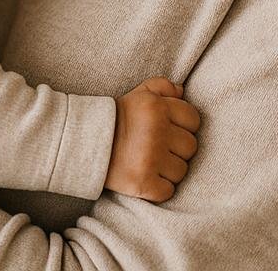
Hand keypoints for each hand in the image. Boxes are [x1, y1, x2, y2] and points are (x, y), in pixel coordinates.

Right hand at [104, 76, 200, 201]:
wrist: (84, 144)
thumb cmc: (116, 119)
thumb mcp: (137, 94)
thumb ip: (161, 86)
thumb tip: (182, 91)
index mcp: (157, 108)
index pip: (193, 120)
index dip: (183, 126)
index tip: (168, 130)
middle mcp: (156, 132)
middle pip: (190, 147)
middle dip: (176, 149)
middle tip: (157, 147)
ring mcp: (150, 159)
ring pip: (181, 171)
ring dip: (168, 170)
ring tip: (150, 162)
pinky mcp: (143, 183)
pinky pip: (168, 191)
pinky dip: (158, 188)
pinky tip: (145, 177)